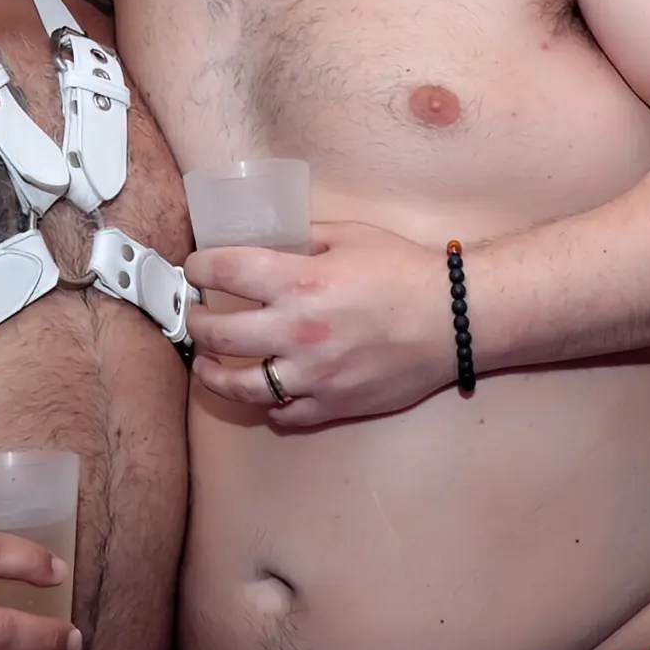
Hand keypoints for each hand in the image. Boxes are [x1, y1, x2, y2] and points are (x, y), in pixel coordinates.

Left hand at [184, 221, 458, 426]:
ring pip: (239, 386)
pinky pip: (283, 414)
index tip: (195, 269)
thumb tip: (263, 239)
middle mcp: (299, 331)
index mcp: (301, 282)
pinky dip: (267, 405)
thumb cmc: (404, 271)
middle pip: (218, 334)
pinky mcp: (332, 404)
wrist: (454, 319)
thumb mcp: (349, 235)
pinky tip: (263, 391)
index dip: (198, 268)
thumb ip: (301, 236)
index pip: (224, 272)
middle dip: (195, 323)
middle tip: (195, 316)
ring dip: (213, 374)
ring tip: (207, 364)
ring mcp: (313, 374)